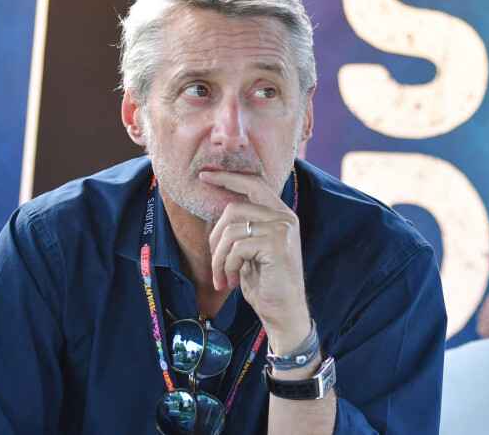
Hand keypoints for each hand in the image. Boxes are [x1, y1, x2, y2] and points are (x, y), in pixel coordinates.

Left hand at [199, 170, 311, 353]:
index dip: (227, 177)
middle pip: (233, 208)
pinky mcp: (277, 246)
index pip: (252, 183)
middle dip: (215, 237)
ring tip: (221, 277)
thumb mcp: (250, 251)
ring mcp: (282, 230)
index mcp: (280, 214)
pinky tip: (231, 282)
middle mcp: (284, 217)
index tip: (204, 176)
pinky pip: (237, 248)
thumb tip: (218, 215)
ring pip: (231, 230)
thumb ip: (242, 229)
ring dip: (218, 258)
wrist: (284, 314)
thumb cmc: (265, 284)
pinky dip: (227, 267)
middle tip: (214, 263)